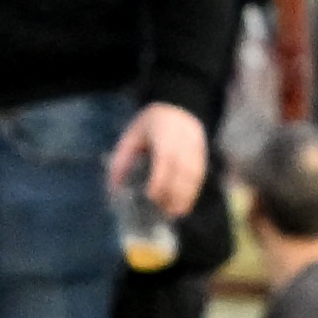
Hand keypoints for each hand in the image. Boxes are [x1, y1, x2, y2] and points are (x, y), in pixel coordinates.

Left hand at [114, 101, 206, 223]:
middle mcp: (184, 139)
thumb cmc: (150, 123)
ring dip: (186, 196)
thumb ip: (122, 158)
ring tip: (175, 212)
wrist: (178, 105)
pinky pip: (201, 175)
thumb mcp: (132, 135)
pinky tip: (185, 204)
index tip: (151, 195)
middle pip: (183, 169)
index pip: (165, 157)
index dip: (160, 177)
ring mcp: (196, 146)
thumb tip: (115, 187)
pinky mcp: (203, 153)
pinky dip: (193, 191)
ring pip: (195, 174)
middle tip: (163, 211)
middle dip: (174, 192)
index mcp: (164, 131)